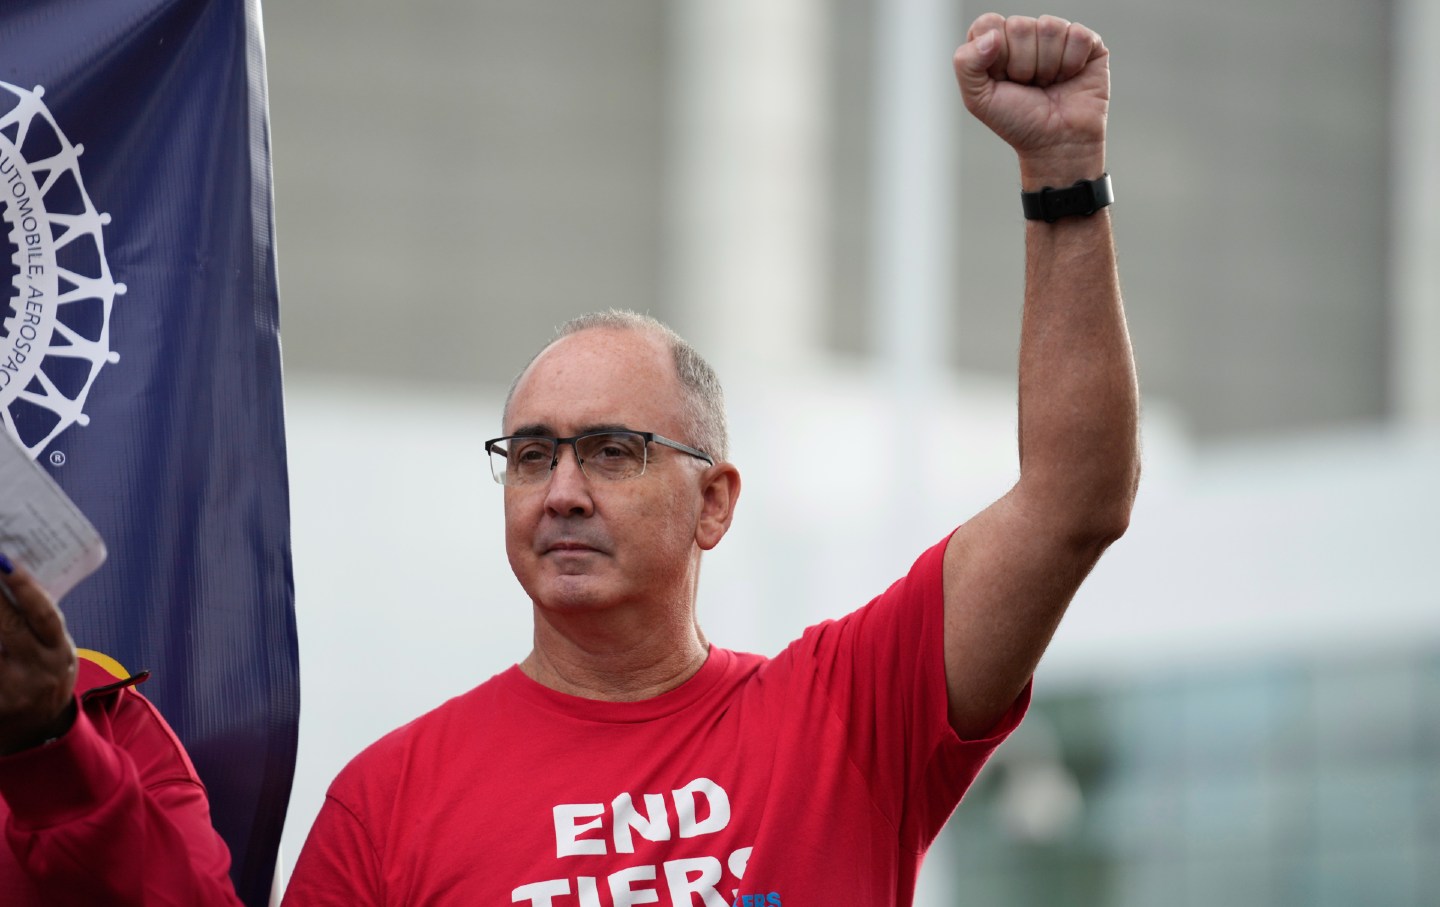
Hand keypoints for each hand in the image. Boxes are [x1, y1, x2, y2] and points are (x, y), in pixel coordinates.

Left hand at [0, 559, 77, 754]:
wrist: (36, 733)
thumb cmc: (42, 678)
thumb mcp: (53, 651)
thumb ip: (35, 624)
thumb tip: (8, 574)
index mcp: (59, 652)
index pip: (44, 614)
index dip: (25, 587)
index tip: (6, 560)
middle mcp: (40, 671)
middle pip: (8, 626)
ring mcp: (12, 691)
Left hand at [953, 14, 1108, 186]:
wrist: (1055, 143)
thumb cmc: (1017, 121)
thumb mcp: (978, 99)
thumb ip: (966, 64)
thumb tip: (992, 36)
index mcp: (996, 42)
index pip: (988, 24)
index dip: (995, 55)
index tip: (1002, 79)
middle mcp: (1026, 34)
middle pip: (1019, 25)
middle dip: (1022, 65)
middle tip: (1028, 86)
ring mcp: (1056, 35)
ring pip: (1049, 28)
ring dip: (1047, 66)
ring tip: (1048, 84)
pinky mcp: (1086, 42)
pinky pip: (1077, 35)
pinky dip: (1071, 64)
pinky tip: (1069, 78)